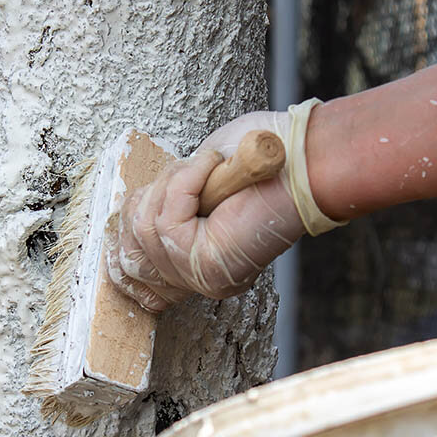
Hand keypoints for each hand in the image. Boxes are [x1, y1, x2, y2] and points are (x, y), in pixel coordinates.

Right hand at [106, 109, 305, 311]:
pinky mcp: (206, 266)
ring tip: (211, 167)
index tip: (143, 196)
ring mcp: (201, 276)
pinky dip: (185, 183)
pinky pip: (166, 223)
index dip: (129, 219)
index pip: (130, 261)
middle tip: (199, 169)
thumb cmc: (266, 160)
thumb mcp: (203, 177)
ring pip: (146, 227)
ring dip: (176, 183)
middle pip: (133, 236)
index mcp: (198, 260)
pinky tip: (212, 168)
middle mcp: (198, 276)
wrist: (306, 162)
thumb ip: (169, 198)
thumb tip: (135, 207)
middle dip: (157, 190)